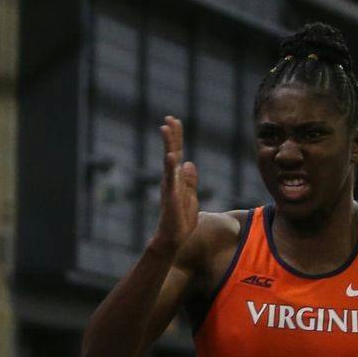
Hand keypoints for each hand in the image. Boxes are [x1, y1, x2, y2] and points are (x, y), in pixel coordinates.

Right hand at [153, 116, 199, 251]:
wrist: (173, 239)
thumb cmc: (181, 220)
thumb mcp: (191, 197)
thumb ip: (190, 181)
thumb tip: (189, 163)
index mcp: (177, 179)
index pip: (177, 153)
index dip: (177, 137)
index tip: (174, 120)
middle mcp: (171, 180)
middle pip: (172, 153)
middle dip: (172, 135)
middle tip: (169, 118)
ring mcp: (170, 188)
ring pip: (169, 162)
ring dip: (168, 145)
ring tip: (166, 129)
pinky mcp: (172, 197)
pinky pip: (171, 180)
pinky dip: (171, 167)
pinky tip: (171, 155)